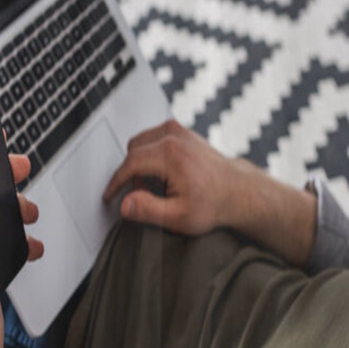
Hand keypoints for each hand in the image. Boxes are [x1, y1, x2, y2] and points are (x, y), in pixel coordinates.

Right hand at [103, 119, 248, 235]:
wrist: (238, 191)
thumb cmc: (214, 204)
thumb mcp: (179, 217)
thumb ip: (148, 210)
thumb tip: (125, 204)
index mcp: (170, 155)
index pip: (129, 164)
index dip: (116, 182)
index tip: (110, 196)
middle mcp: (173, 136)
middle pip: (133, 150)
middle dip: (131, 173)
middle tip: (142, 194)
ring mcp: (179, 131)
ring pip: (141, 142)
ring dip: (140, 163)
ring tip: (156, 186)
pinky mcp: (182, 131)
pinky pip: (153, 138)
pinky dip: (151, 155)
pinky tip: (164, 174)